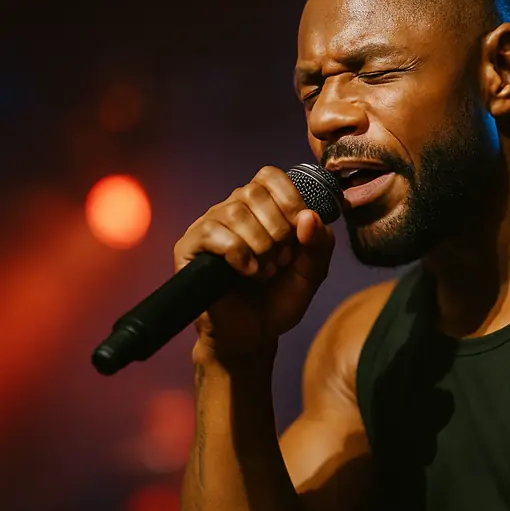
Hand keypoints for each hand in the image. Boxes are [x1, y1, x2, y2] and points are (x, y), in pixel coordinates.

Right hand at [173, 166, 334, 359]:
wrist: (254, 335)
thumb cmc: (279, 298)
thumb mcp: (312, 270)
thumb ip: (319, 243)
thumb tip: (309, 216)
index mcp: (262, 207)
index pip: (270, 175)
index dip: (290, 198)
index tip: (300, 231)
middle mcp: (232, 210)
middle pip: (252, 191)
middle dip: (277, 228)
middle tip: (281, 260)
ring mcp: (209, 227)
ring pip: (234, 212)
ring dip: (259, 244)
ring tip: (266, 270)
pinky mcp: (190, 248)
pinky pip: (214, 234)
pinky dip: (239, 254)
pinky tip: (247, 273)